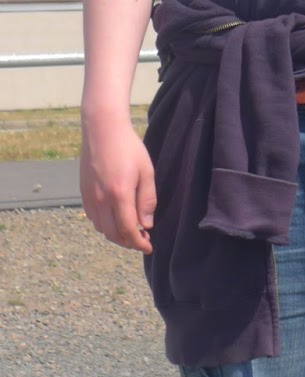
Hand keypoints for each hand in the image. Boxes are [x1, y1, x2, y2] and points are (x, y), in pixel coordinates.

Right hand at [79, 114, 155, 253]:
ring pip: (101, 228)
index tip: (149, 246)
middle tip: (142, 240)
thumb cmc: (128, 148)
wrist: (102, 130)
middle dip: (128, 242)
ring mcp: (90, 197)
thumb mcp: (146, 172)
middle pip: (113, 234)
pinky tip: (115, 218)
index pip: (128, 231)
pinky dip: (104, 224)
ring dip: (116, 235)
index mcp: (119, 195)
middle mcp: (101, 200)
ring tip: (131, 230)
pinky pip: (93, 218)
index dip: (139, 243)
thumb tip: (146, 225)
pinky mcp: (83, 192)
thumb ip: (147, 200)